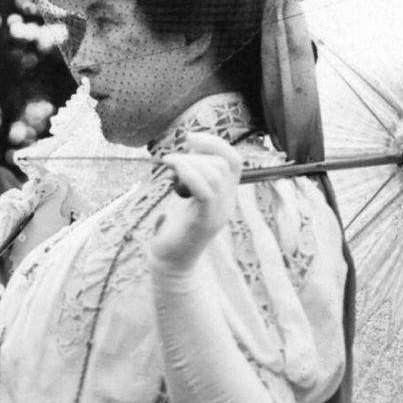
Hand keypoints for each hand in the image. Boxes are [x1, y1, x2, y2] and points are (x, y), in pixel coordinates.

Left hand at [149, 132, 244, 273]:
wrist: (169, 264)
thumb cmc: (172, 231)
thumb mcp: (183, 200)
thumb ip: (188, 178)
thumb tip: (182, 153)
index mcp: (225, 197)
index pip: (233, 161)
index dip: (215, 143)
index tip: (191, 138)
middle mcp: (227, 204)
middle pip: (223, 165)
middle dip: (197, 154)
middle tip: (172, 160)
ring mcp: (218, 214)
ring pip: (215, 174)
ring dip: (189, 161)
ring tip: (168, 164)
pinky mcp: (205, 222)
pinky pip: (205, 191)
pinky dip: (189, 173)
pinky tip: (172, 168)